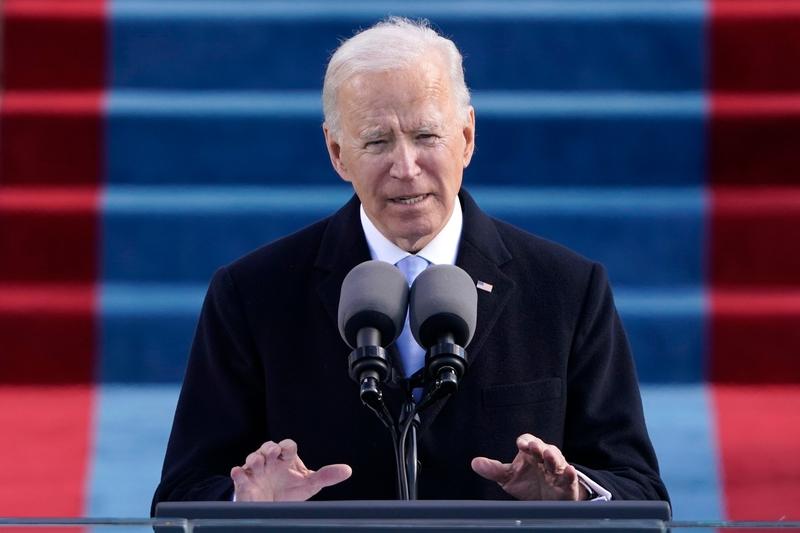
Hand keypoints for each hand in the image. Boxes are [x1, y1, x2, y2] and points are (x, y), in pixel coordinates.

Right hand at [230, 439, 351, 500]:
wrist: (271, 506)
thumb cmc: (290, 489)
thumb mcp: (309, 484)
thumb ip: (326, 476)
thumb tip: (347, 470)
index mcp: (286, 458)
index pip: (287, 446)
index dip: (287, 447)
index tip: (287, 452)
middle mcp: (271, 461)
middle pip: (268, 447)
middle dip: (269, 449)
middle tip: (272, 454)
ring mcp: (256, 471)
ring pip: (252, 458)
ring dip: (254, 459)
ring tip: (258, 463)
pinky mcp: (245, 482)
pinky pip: (238, 475)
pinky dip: (238, 473)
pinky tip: (239, 473)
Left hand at [471, 434, 587, 500]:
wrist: (548, 502)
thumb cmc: (528, 483)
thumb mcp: (508, 477)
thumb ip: (494, 470)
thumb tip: (475, 463)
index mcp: (530, 454)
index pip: (528, 441)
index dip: (526, 441)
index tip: (521, 445)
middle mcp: (544, 458)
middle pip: (543, 447)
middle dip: (538, 446)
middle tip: (534, 447)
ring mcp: (557, 470)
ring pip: (557, 460)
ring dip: (553, 457)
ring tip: (547, 455)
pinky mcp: (567, 483)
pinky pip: (570, 477)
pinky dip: (570, 474)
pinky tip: (569, 471)